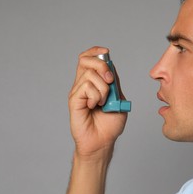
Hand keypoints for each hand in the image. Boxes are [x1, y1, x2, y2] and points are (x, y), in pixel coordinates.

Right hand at [68, 46, 127, 160]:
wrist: (103, 141)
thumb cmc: (110, 124)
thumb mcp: (118, 99)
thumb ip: (114, 83)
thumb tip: (110, 68)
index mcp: (94, 82)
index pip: (88, 58)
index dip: (95, 52)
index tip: (106, 52)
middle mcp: (83, 84)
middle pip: (86, 60)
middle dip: (102, 66)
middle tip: (110, 82)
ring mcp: (77, 92)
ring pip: (90, 76)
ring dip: (103, 89)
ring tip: (103, 103)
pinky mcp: (73, 100)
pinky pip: (86, 87)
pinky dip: (95, 96)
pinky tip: (94, 107)